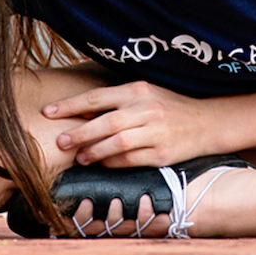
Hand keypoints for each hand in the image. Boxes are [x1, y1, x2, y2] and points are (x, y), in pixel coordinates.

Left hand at [44, 81, 219, 167]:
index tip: (48, 112)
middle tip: (58, 142)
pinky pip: (130, 160)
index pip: (97, 97)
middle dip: (78, 133)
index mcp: (137, 90)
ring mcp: (156, 132)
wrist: (207, 122)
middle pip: (105, 122)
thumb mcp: (144, 94)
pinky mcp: (162, 154)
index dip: (70, 105)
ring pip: (117, 143)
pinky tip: (101, 163)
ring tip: (79, 157)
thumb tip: (79, 112)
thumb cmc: (168, 107)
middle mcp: (146, 109)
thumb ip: (115, 101)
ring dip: (94, 151)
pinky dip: (112, 162)